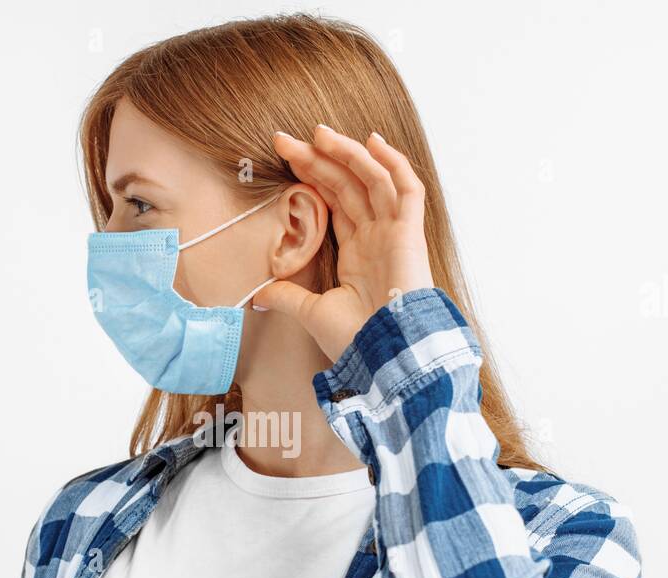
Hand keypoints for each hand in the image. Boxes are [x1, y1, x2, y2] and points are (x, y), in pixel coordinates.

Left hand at [253, 123, 434, 362]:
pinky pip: (407, 189)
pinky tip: (372, 141)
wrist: (383, 354)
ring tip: (318, 133)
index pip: (335, 202)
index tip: (286, 158)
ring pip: (373, 179)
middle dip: (319, 159)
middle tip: (285, 140)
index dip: (312, 177)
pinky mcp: (410, 233)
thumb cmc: (355, 340)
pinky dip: (394, 163)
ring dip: (347, 153)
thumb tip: (257, 295)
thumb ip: (286, 297)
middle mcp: (377, 237)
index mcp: (358, 253)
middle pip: (348, 184)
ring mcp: (394, 233)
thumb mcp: (311, 312)